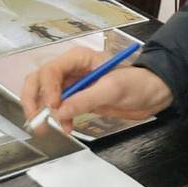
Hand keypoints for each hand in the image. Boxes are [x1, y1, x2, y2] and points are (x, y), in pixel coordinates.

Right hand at [21, 47, 172, 134]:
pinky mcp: (77, 100)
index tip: (55, 106)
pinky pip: (59, 109)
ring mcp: (72, 85)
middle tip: (35, 119)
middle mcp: (70, 70)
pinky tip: (67, 127)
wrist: (153, 95)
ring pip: (45, 96)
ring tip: (56, 127)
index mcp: (78, 59)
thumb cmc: (138, 83)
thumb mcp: (113, 89)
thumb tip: (60, 111)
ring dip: (45, 112)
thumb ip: (86, 99)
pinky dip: (59, 119)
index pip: (51, 70)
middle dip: (34, 100)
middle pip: (39, 81)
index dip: (48, 88)